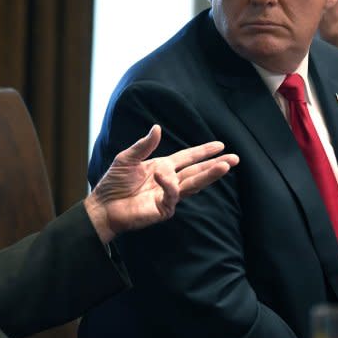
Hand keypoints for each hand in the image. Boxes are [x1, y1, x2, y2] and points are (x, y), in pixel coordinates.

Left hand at [84, 125, 238, 242]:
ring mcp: (167, 196)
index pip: (187, 158)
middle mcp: (169, 181)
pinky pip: (172, 196)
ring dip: (208, 175)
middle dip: (216, 164)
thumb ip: (143, 146)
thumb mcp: (126, 158)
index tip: (220, 145)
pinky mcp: (162, 209)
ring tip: (224, 166)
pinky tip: (165, 176)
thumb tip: (157, 127)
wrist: (103, 206)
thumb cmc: (113, 183)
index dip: (203, 151)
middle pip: (197, 171)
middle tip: (235, 158)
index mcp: (162, 167)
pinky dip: (170, 185)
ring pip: (193, 184)